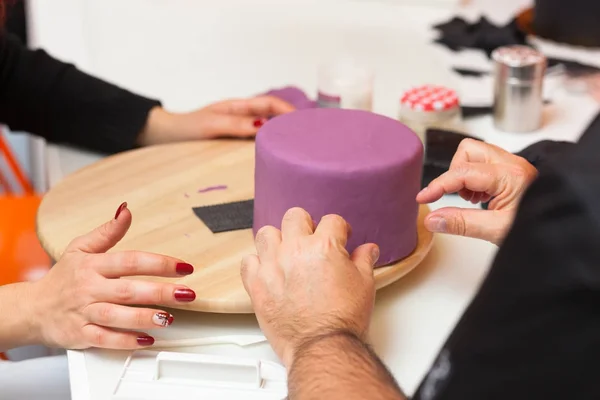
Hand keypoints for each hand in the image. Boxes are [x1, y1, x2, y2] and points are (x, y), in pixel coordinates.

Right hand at [29, 202, 196, 349]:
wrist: (32, 309)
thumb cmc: (63, 278)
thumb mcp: (80, 248)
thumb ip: (107, 231)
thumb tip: (126, 211)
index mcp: (92, 265)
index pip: (130, 261)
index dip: (159, 263)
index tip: (184, 267)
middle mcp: (89, 288)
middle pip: (128, 290)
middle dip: (161, 292)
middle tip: (187, 294)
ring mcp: (84, 312)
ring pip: (117, 316)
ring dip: (145, 317)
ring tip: (169, 317)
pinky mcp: (80, 335)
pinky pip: (104, 339)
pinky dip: (125, 341)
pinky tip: (146, 339)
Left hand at [137, 95, 294, 145]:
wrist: (164, 136)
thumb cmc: (185, 129)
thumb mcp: (211, 125)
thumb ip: (236, 124)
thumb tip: (263, 126)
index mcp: (238, 107)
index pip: (271, 105)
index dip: (289, 112)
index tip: (303, 123)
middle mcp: (241, 116)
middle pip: (273, 116)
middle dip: (291, 123)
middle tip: (308, 137)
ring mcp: (238, 128)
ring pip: (267, 129)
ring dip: (282, 135)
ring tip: (298, 147)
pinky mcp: (234, 141)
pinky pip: (257, 140)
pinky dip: (270, 145)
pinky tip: (276, 156)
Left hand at [240, 207, 379, 368]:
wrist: (323, 346)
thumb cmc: (343, 319)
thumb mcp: (364, 285)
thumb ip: (363, 261)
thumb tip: (367, 250)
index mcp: (324, 246)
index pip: (331, 221)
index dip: (339, 229)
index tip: (339, 236)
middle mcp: (296, 250)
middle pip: (295, 217)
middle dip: (306, 225)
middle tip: (311, 240)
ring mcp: (273, 266)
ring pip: (267, 233)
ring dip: (277, 240)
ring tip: (286, 253)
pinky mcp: (256, 285)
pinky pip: (248, 261)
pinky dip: (257, 264)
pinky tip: (269, 271)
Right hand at [417, 139, 537, 244]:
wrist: (562, 233)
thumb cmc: (539, 230)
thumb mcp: (496, 231)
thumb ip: (461, 223)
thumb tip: (432, 219)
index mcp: (510, 176)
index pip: (463, 172)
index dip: (438, 185)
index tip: (423, 198)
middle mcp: (512, 164)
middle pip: (468, 150)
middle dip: (455, 173)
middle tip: (458, 197)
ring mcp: (513, 166)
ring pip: (474, 154)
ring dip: (464, 175)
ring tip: (471, 199)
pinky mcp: (511, 171)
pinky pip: (482, 164)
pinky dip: (473, 179)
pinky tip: (480, 198)